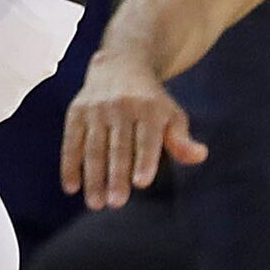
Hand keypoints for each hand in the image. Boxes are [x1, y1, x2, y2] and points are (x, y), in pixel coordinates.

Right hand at [61, 51, 206, 208]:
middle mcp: (122, 106)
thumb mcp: (171, 115)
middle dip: (116, 176)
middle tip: (116, 203)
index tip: (141, 183)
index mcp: (149, 108)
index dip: (144, 160)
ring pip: (94, 147)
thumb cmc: (151, 101)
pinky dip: (70, 164)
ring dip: (93, 177)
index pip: (147, 139)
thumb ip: (181, 140)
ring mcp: (97, 108)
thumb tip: (199, 155)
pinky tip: (71, 187)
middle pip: (119, 147)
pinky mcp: (77, 112)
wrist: (120, 65)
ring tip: (95, 204)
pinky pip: (72, 141)